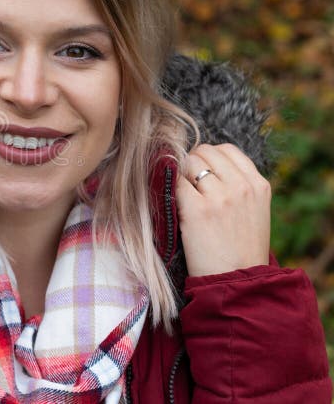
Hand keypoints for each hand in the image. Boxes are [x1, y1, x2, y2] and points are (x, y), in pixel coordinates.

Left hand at [176, 143, 270, 276]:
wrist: (239, 281)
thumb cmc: (240, 248)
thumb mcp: (253, 210)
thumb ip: (237, 184)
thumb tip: (204, 161)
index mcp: (259, 184)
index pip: (227, 150)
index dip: (209, 158)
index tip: (202, 175)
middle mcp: (242, 186)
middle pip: (204, 152)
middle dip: (192, 165)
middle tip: (190, 188)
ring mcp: (220, 197)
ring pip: (188, 163)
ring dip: (181, 177)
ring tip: (186, 200)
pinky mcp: (198, 210)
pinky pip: (176, 183)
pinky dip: (172, 191)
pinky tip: (178, 208)